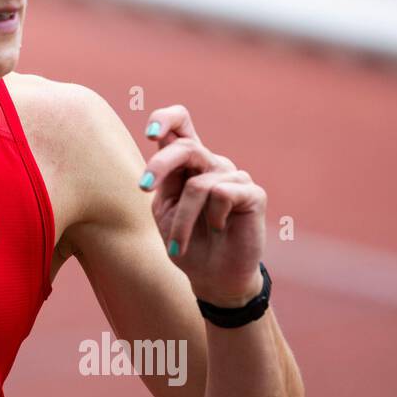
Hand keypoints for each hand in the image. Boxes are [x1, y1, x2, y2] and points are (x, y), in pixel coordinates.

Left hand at [138, 105, 265, 307]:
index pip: (181, 124)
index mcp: (187, 164)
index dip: (165, 118)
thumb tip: (162, 144)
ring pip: (198, 184)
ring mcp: (234, 176)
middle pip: (186, 147)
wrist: (212, 277)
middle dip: (160, 165)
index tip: (149, 133)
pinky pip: (222, 194)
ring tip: (178, 243)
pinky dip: (212, 217)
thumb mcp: (163, 209)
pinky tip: (219, 229)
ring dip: (181, 219)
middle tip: (144, 188)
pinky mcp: (253, 193)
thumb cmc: (184, 242)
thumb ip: (163, 179)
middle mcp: (211, 164)